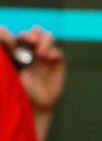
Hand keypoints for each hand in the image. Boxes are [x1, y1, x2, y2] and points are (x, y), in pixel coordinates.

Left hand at [0, 25, 65, 140]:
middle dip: (31, 34)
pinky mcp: (56, 62)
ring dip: (44, 40)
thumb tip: (4, 37)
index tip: (13, 43)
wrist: (34, 107)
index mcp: (16, 52)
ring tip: (40, 52)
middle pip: (33, 32)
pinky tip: (48, 58)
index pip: (17, 36)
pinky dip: (53, 52)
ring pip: (46, 37)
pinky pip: (57, 51)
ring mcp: (44, 56)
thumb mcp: (7, 76)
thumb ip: (6, 59)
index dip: (17, 35)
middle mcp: (30, 51)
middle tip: (29, 42)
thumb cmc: (17, 94)